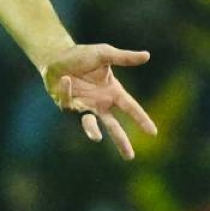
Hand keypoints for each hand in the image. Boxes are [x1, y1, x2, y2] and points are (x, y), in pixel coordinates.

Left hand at [40, 44, 157, 159]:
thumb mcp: (104, 53)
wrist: (56, 56)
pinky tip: (66, 79)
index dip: (141, 119)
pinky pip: (68, 102)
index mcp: (112, 92)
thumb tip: (147, 55)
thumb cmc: (82, 55)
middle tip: (130, 157)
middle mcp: (99, 102)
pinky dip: (67, 92)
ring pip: (90, 124)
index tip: (153, 133)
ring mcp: (83, 106)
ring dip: (93, 131)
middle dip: (121, 141)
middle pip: (113, 126)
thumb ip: (124, 58)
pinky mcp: (66, 105)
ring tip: (97, 137)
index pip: (130, 107)